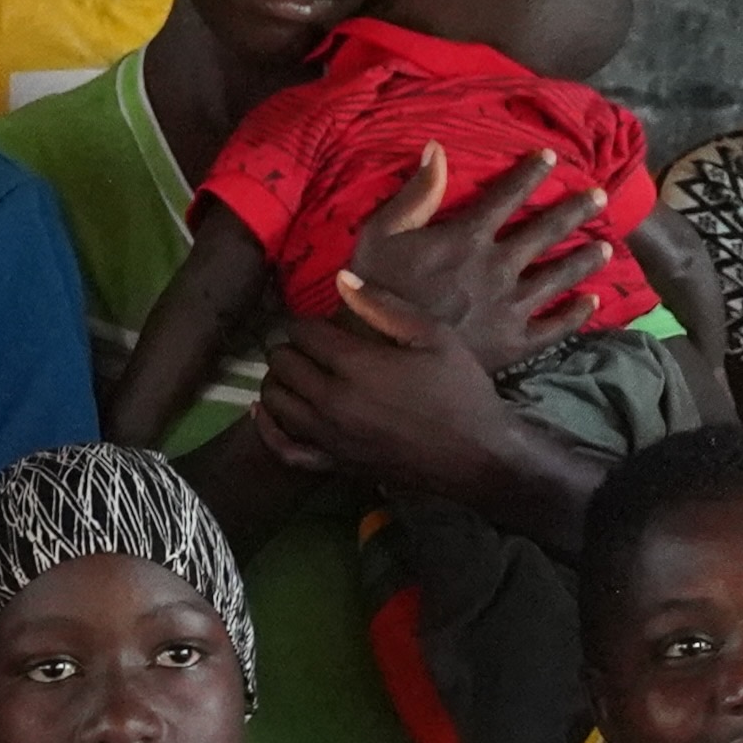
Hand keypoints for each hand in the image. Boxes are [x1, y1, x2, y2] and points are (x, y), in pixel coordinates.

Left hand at [257, 316, 608, 557]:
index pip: (304, 333)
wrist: (476, 455)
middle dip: (288, 347)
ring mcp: (330, 437)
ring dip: (277, 380)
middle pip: (284, 365)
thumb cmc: (460, 390)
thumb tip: (340, 279)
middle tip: (304, 343)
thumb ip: (382, 306)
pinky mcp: (334, 464)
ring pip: (276, 402)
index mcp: (357, 365)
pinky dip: (268, 429)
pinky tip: (265, 412)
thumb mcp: (432, 336)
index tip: (314, 320)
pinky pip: (284, 449)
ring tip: (291, 369)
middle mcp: (333, 401)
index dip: (304, 321)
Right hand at [332, 148, 606, 374]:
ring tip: (606, 248)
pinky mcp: (513, 343)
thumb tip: (437, 148)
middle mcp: (498, 267)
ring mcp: (510, 307)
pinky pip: (553, 327)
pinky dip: (575, 314)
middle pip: (546, 232)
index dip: (530, 174)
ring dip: (584, 259)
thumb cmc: (373, 289)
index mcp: (467, 237)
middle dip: (575, 211)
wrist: (381, 355)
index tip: (550, 158)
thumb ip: (415, 193)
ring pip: (558, 277)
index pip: (507, 196)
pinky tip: (590, 302)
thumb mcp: (380, 233)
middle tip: (600, 197)